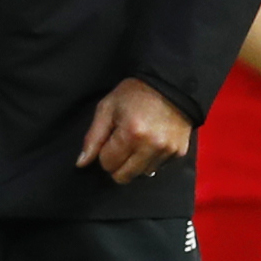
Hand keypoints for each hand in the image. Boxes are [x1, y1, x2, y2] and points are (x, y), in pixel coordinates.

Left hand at [77, 78, 191, 182]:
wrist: (170, 84)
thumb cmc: (134, 94)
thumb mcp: (107, 108)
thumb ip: (93, 137)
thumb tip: (81, 163)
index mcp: (131, 134)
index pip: (107, 164)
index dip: (105, 153)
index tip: (110, 140)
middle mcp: (151, 147)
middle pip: (124, 176)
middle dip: (117, 164)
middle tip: (121, 144)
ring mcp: (167, 151)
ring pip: (141, 174)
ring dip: (135, 163)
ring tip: (138, 141)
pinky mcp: (179, 153)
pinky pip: (158, 168)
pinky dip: (151, 159)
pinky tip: (152, 141)